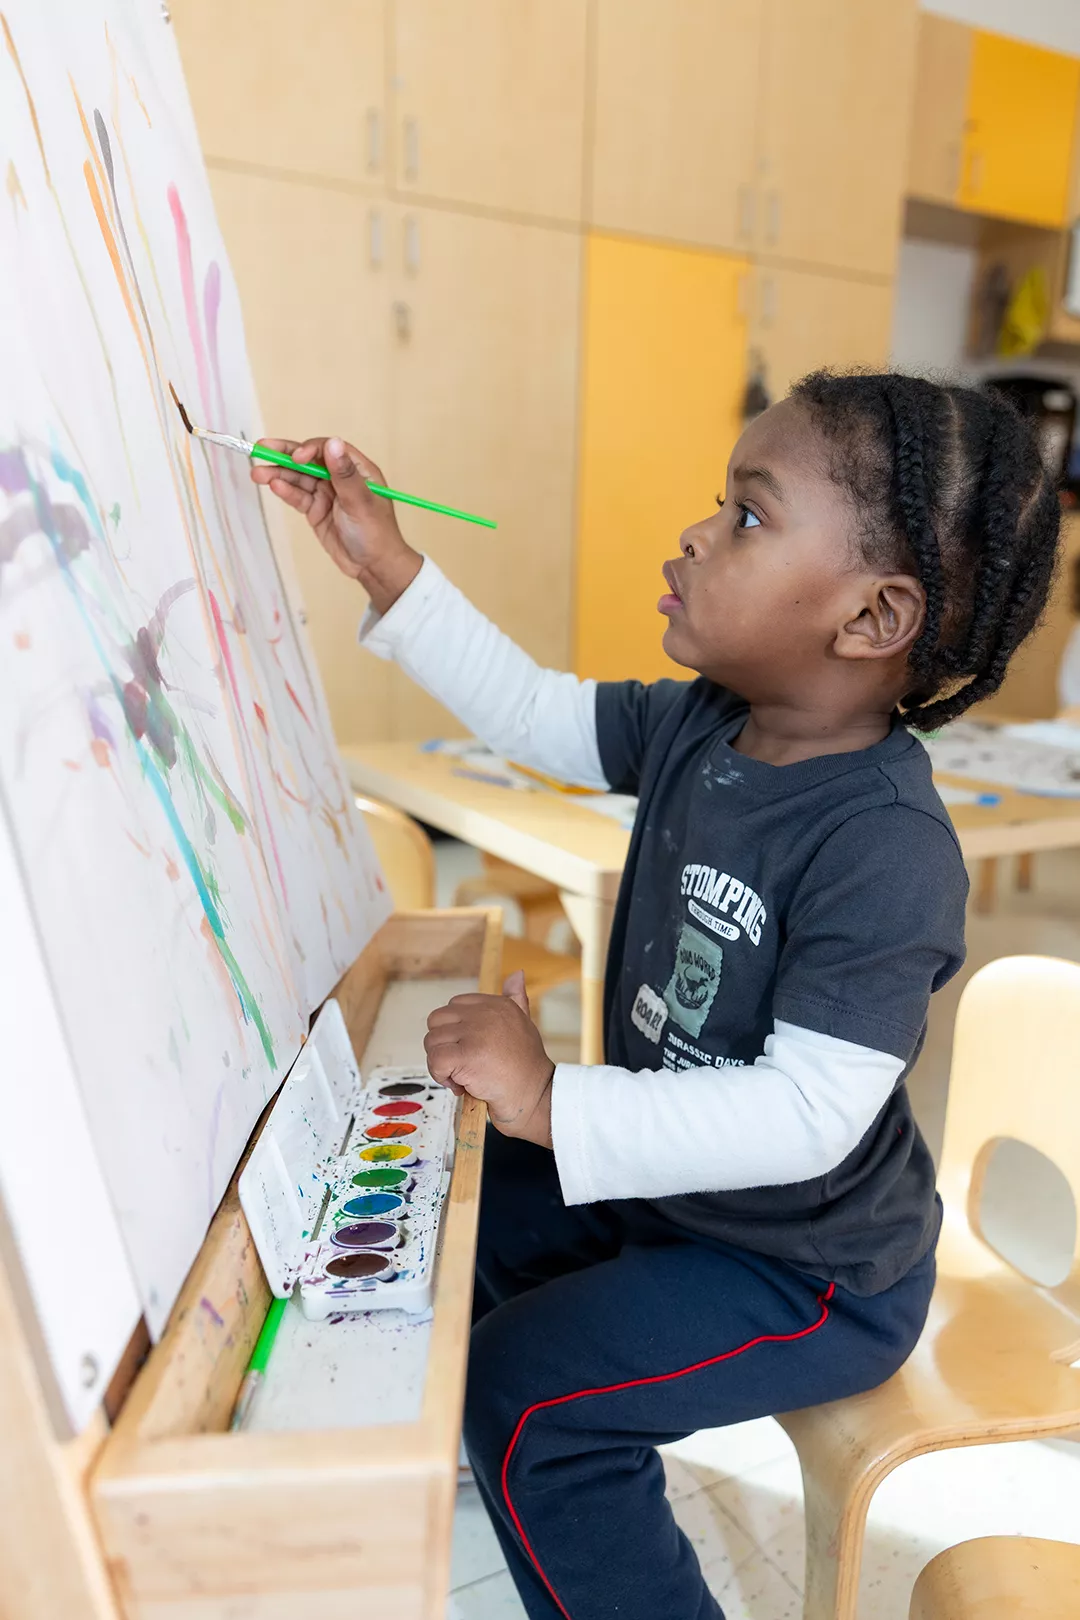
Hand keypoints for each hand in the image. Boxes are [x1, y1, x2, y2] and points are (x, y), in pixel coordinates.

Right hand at [250, 436, 421, 613]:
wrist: (373, 567)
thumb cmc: (375, 533)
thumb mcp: (360, 502)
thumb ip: (345, 474)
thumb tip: (333, 443)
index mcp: (357, 469)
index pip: (328, 449)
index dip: (310, 449)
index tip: (297, 458)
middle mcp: (340, 477)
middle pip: (309, 460)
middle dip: (285, 455)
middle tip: (261, 448)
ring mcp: (326, 494)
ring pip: (299, 478)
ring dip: (279, 474)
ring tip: (257, 474)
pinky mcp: (316, 510)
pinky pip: (298, 497)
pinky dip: (286, 491)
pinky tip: (273, 486)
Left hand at [424, 971, 555, 1147]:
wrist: (535, 1098)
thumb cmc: (526, 1067)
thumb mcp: (523, 1024)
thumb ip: (515, 999)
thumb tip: (516, 973)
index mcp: (497, 1004)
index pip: (453, 1007)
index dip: (455, 1032)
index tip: (470, 1051)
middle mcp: (486, 1014)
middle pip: (436, 1022)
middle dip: (443, 1046)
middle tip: (462, 1066)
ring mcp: (476, 1033)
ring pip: (432, 1042)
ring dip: (442, 1065)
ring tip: (464, 1078)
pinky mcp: (467, 1055)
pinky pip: (435, 1060)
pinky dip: (441, 1076)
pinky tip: (461, 1086)